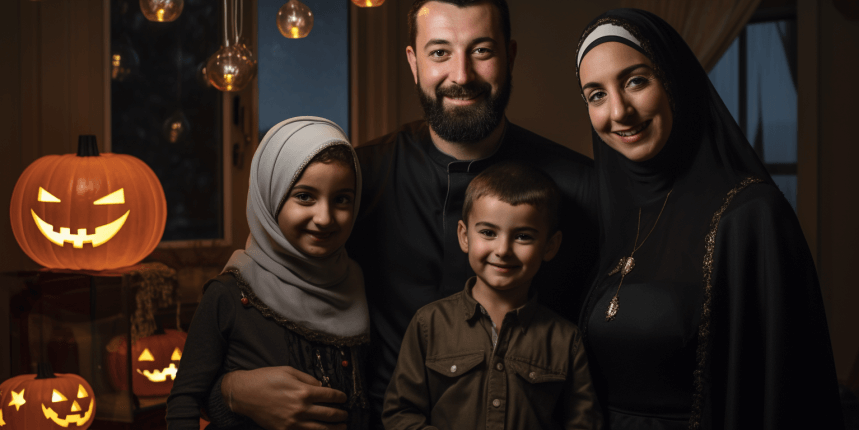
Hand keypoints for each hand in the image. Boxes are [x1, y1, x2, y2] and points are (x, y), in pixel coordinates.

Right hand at [222, 366, 348, 429]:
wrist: (244, 394)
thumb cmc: (266, 379)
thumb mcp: (289, 371)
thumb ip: (308, 379)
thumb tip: (321, 386)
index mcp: (304, 392)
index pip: (330, 396)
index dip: (340, 397)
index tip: (343, 398)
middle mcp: (301, 408)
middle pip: (329, 414)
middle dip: (341, 414)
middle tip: (345, 414)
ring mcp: (293, 422)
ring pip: (321, 429)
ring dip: (335, 428)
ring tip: (342, 427)